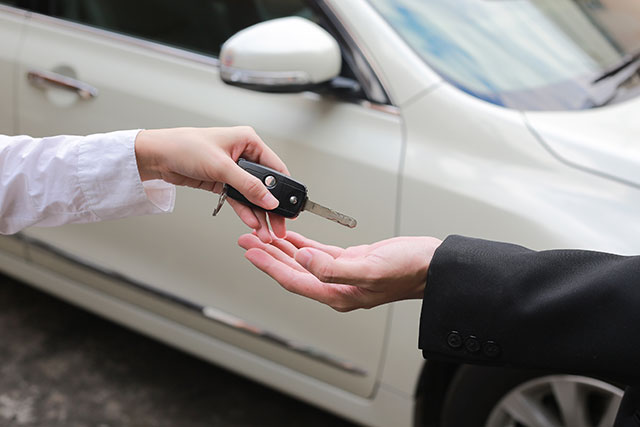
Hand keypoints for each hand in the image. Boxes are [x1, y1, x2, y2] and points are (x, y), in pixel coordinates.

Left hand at [135, 126, 288, 241]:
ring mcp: (233, 170)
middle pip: (265, 185)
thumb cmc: (184, 147)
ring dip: (258, 214)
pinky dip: (245, 212)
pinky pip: (239, 200)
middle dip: (271, 207)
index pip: (275, 168)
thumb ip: (248, 185)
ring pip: (252, 195)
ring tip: (265, 231)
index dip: (283, 189)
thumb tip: (269, 199)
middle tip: (279, 225)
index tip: (289, 207)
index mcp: (248, 141)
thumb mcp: (221, 166)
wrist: (157, 157)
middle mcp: (243, 154)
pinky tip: (251, 223)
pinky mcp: (222, 182)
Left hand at [239, 231, 441, 310]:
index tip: (250, 252)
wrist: (431, 265)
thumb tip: (302, 259)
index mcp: (337, 294)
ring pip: (303, 261)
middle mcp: (335, 286)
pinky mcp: (350, 261)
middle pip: (292, 271)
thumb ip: (332, 268)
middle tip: (247, 240)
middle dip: (268, 255)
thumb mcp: (369, 269)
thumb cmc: (408, 272)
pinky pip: (319, 253)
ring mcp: (342, 274)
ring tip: (261, 236)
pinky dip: (303, 244)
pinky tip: (292, 238)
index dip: (269, 265)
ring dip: (282, 249)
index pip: (293, 280)